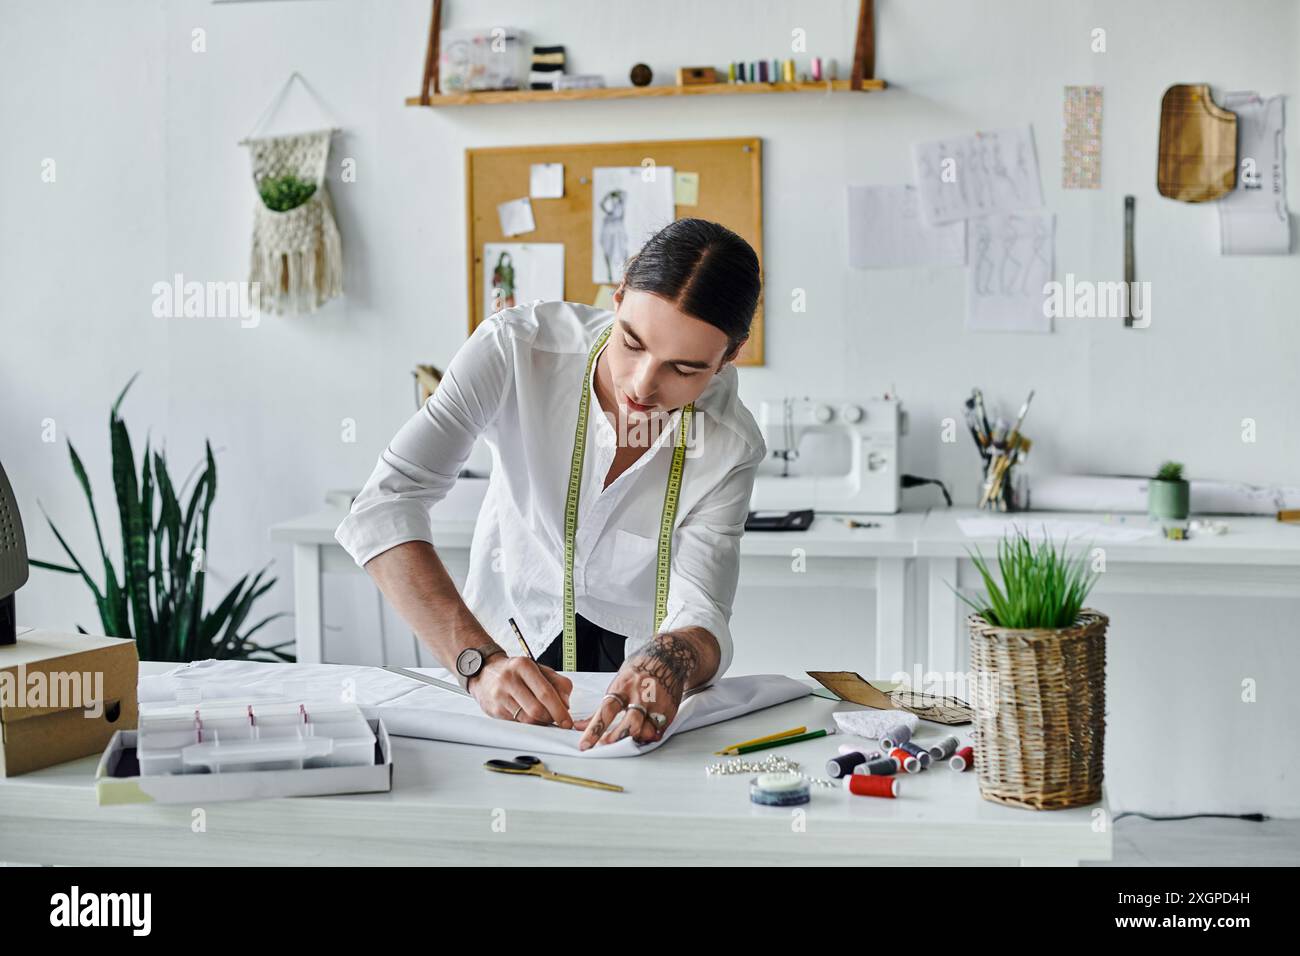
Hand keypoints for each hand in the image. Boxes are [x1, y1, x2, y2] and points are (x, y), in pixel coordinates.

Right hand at [469, 655, 574, 728]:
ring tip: (543, 717)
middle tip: (557, 720)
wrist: (485, 671)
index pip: (545, 692)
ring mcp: (499, 695)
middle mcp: (509, 679)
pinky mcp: (494, 709)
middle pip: (536, 709)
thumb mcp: (538, 669)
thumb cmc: (515, 671)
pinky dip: (527, 723)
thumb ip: (558, 683)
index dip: (559, 710)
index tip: (567, 721)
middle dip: (550, 718)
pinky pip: (516, 723)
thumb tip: (566, 704)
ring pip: (526, 719)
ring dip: (540, 722)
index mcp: (523, 666)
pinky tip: (529, 716)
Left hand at [574, 633, 699, 749]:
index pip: (606, 711)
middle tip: (606, 745)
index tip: (585, 744)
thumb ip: (602, 706)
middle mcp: (641, 696)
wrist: (669, 656)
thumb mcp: (619, 681)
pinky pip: (658, 731)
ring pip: (646, 731)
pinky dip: (648, 736)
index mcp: (624, 687)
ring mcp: (657, 704)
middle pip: (630, 724)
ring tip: (626, 740)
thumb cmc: (641, 668)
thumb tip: (581, 725)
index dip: (595, 730)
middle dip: (617, 738)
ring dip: (634, 739)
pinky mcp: (668, 711)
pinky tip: (643, 736)